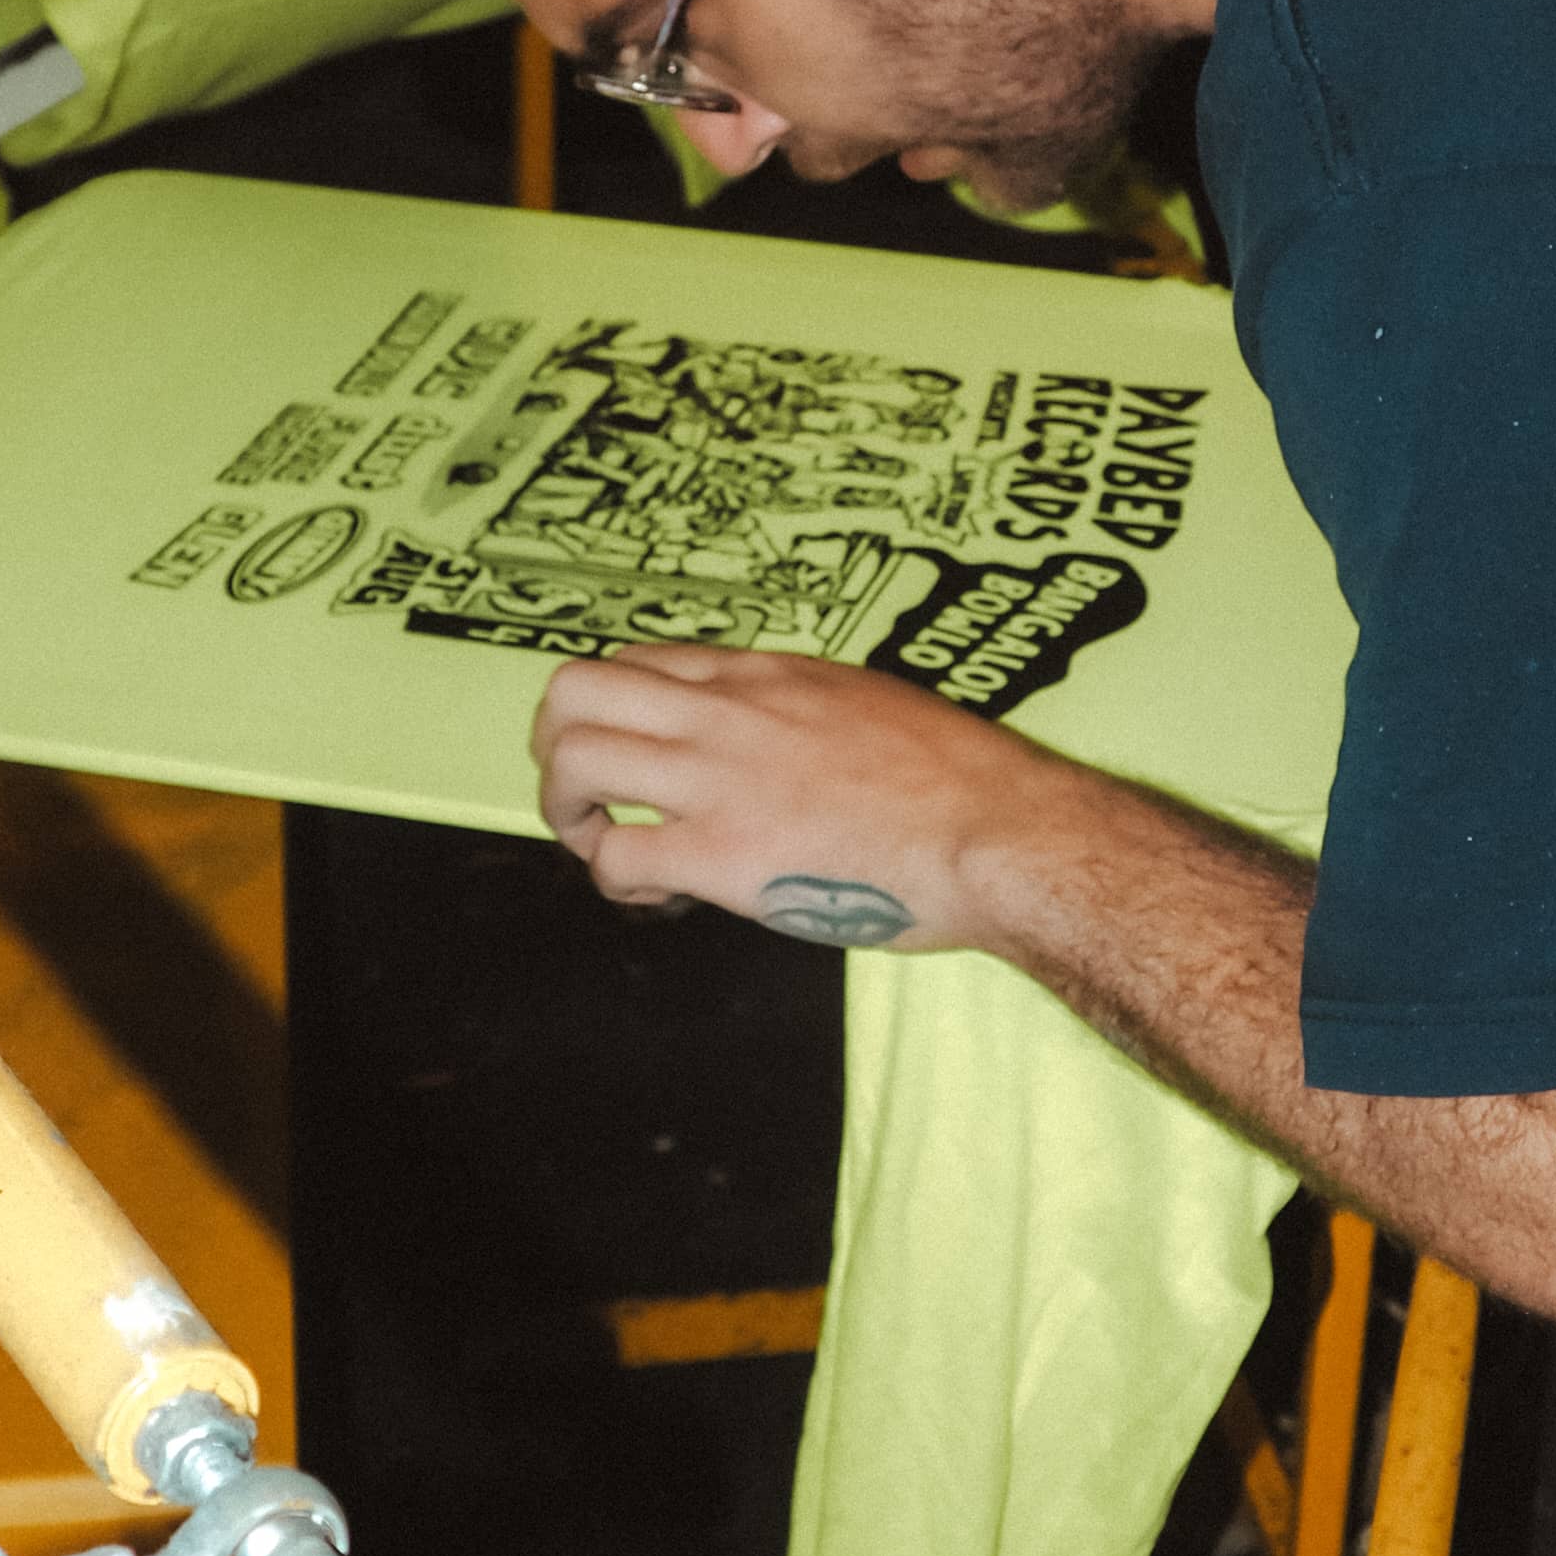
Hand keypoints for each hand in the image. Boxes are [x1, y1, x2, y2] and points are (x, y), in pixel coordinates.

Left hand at [529, 647, 1061, 948]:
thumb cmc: (962, 783)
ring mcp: (717, 780)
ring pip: (574, 760)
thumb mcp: (871, 705)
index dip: (615, 711)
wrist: (999, 832)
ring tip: (604, 844)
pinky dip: (614, 879)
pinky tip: (654, 894)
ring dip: (567, 808)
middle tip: (588, 793)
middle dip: (556, 745)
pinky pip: (615, 855)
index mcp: (763, 676)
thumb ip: (806, 714)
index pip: (637, 660)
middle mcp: (726, 712)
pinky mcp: (721, 854)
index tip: (637, 755)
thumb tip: (784, 744)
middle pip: (574, 689)